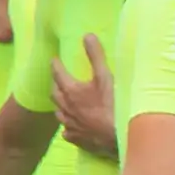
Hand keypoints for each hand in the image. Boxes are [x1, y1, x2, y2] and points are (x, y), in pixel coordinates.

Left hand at [52, 37, 116, 158]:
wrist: (119, 135)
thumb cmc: (112, 105)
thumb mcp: (105, 77)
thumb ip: (95, 56)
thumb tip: (87, 35)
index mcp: (71, 90)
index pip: (58, 73)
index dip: (56, 65)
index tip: (54, 59)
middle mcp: (66, 107)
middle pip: (55, 93)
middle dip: (55, 84)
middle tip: (58, 78)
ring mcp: (70, 124)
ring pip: (58, 112)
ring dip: (59, 105)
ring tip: (63, 100)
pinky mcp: (77, 138)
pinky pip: (67, 131)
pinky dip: (67, 125)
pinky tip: (70, 126)